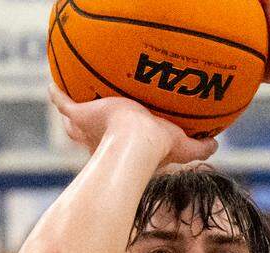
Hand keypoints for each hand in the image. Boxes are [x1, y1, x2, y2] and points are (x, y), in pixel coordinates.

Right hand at [48, 84, 216, 166]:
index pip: (120, 142)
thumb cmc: (157, 150)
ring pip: (76, 121)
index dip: (120, 139)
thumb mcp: (184, 147)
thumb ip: (201, 146)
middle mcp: (104, 139)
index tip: (122, 132)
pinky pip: (64, 103)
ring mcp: (90, 128)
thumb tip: (217, 144)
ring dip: (73, 113)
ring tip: (68, 100)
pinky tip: (52, 85)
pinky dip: (57, 95)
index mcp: (125, 146)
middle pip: (92, 134)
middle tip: (89, 117)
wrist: (137, 145)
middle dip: (90, 128)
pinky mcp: (82, 116)